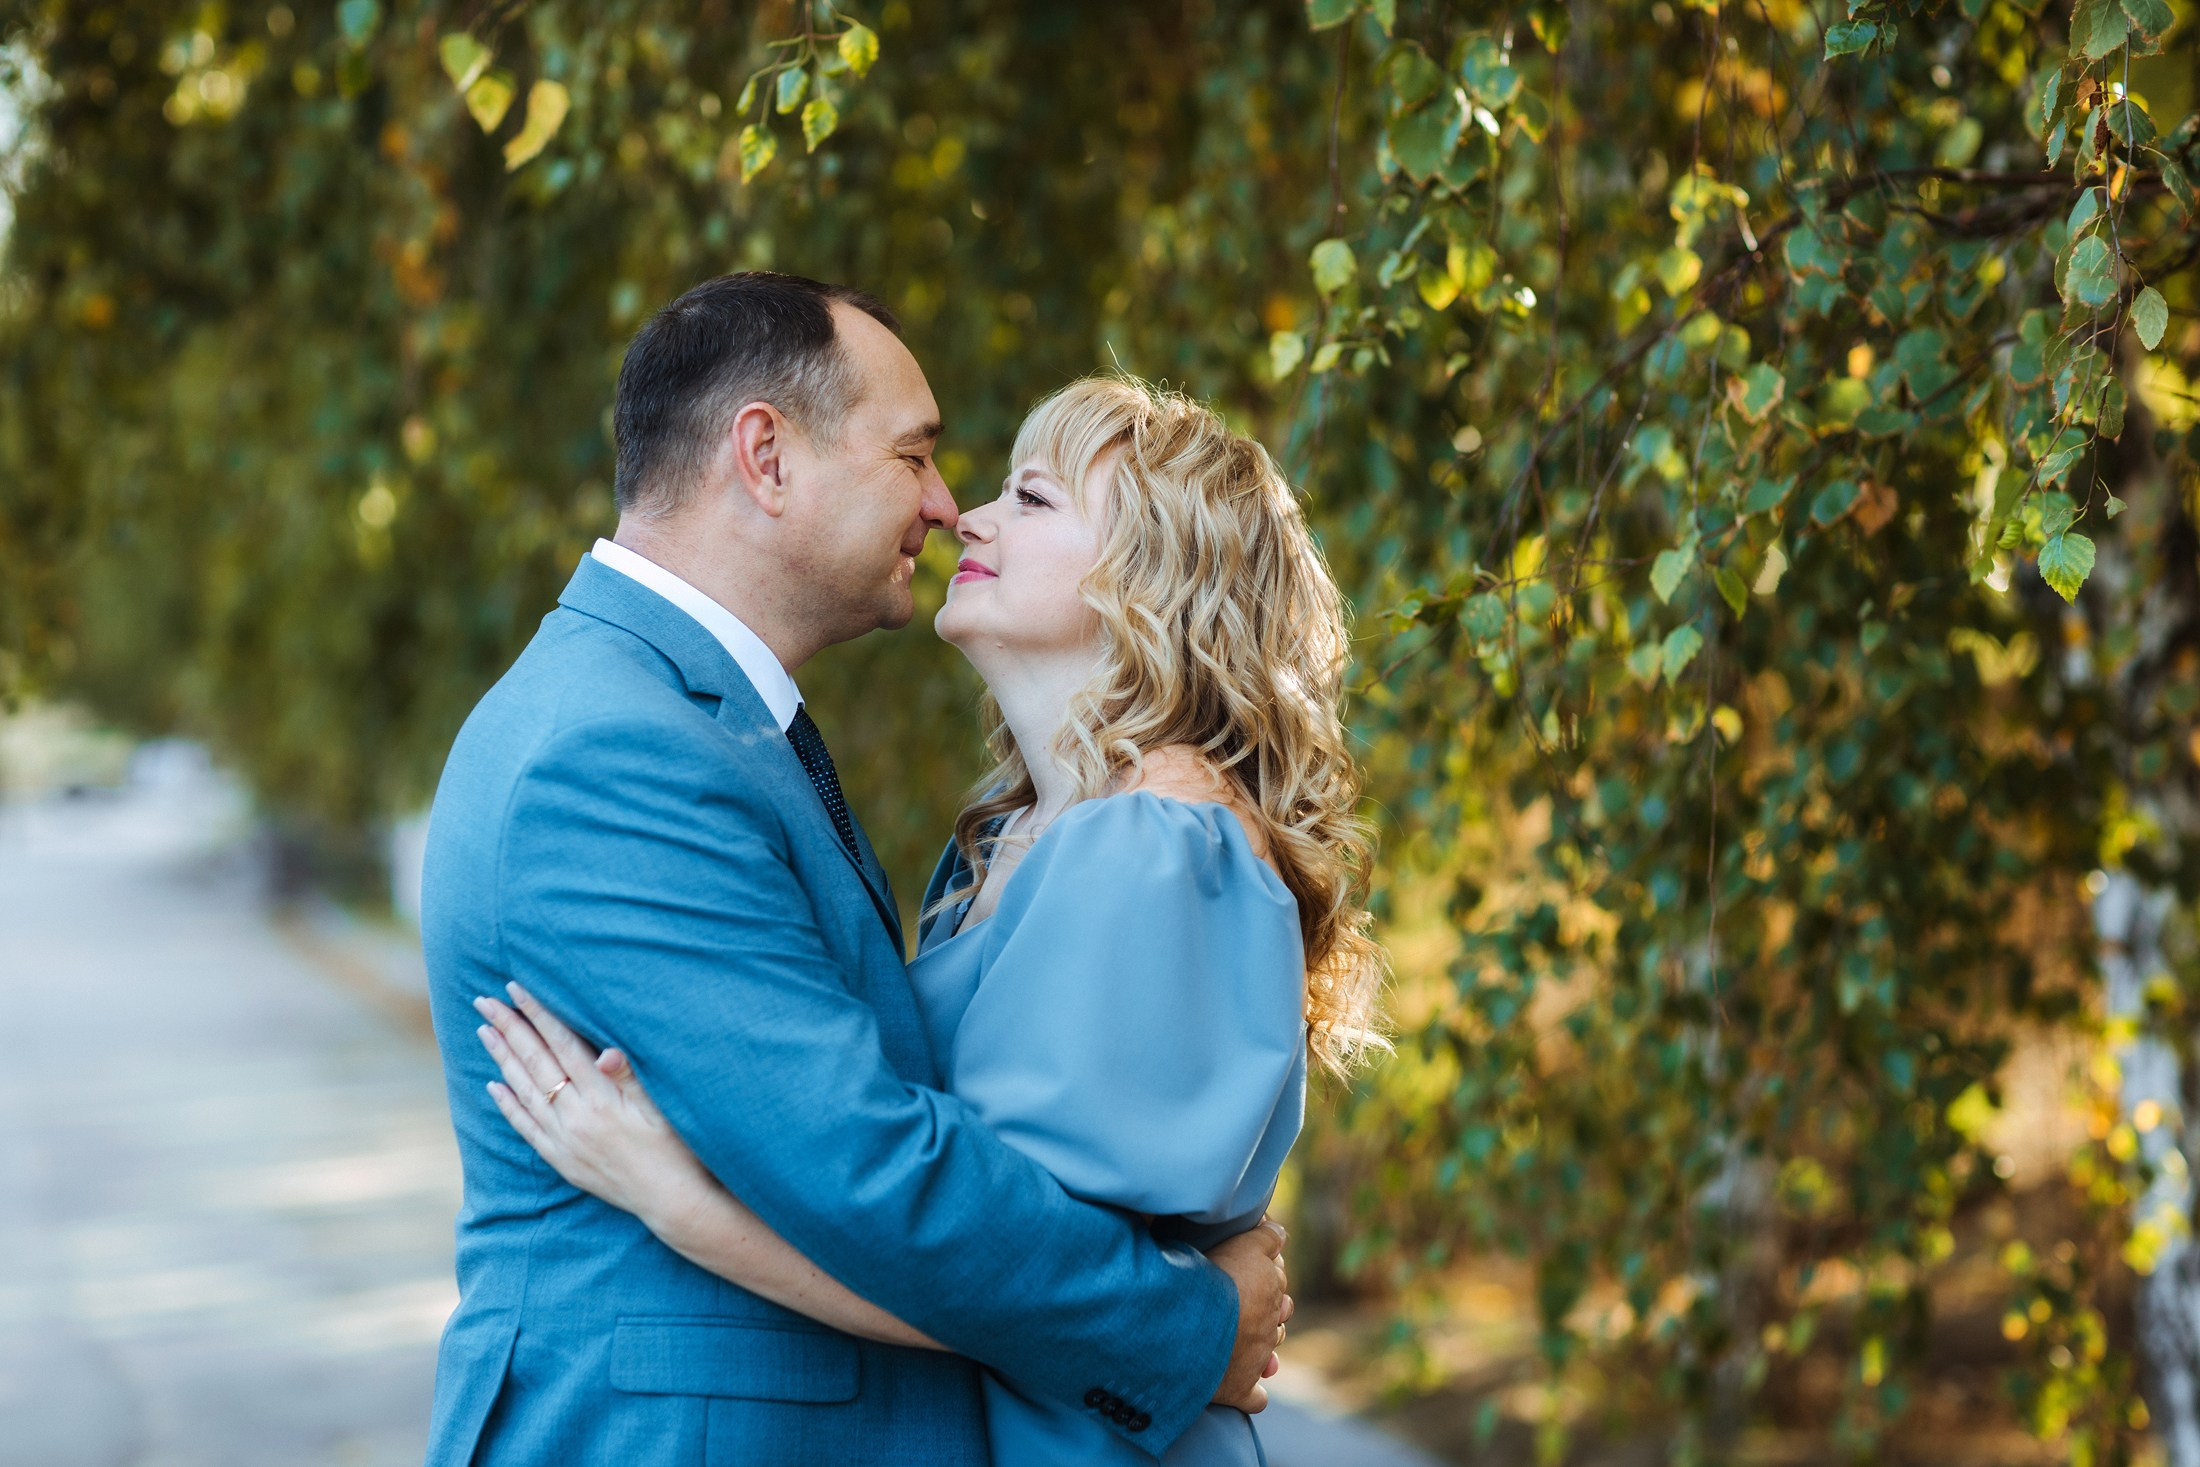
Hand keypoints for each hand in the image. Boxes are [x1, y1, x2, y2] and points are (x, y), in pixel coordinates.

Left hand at [474, 983, 717, 1226]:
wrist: (671, 1200)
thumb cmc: (675, 1148)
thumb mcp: (661, 1107)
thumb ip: (630, 1078)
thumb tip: (606, 1052)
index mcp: (602, 1098)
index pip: (562, 1046)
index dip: (539, 1015)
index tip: (517, 990)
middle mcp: (576, 1118)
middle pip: (536, 1063)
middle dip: (510, 1029)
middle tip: (485, 1001)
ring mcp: (564, 1141)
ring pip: (524, 1091)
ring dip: (502, 1059)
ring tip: (484, 1032)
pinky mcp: (562, 1160)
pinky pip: (526, 1128)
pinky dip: (508, 1105)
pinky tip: (494, 1086)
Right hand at [1203, 1216, 1291, 1413]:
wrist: (1187, 1327)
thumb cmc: (1209, 1280)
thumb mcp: (1240, 1244)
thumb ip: (1265, 1236)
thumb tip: (1279, 1231)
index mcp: (1268, 1288)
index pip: (1276, 1274)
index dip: (1263, 1267)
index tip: (1244, 1265)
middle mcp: (1268, 1325)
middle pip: (1278, 1314)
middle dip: (1267, 1308)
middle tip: (1240, 1302)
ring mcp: (1256, 1359)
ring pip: (1270, 1351)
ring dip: (1262, 1346)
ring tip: (1240, 1338)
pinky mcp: (1240, 1389)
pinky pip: (1255, 1397)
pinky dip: (1252, 1393)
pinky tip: (1245, 1386)